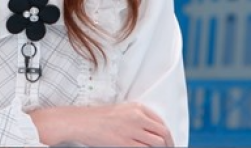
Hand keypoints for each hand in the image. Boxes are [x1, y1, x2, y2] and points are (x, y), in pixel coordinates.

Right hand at [31, 102, 173, 146]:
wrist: (82, 122)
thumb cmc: (98, 117)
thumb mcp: (121, 111)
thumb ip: (137, 118)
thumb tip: (152, 131)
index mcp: (137, 107)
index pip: (161, 122)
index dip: (168, 135)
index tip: (168, 142)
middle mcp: (137, 117)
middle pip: (163, 134)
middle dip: (168, 144)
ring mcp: (132, 130)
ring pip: (156, 144)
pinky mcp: (125, 143)